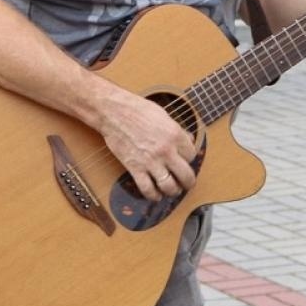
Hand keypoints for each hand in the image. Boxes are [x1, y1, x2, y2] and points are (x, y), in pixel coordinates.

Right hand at [95, 86, 198, 201]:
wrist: (114, 112)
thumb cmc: (137, 109)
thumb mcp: (164, 116)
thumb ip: (178, 130)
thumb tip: (189, 139)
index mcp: (175, 135)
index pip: (192, 155)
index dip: (190, 159)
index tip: (186, 161)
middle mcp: (166, 150)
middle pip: (186, 175)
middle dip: (188, 182)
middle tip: (187, 183)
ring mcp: (150, 161)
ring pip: (169, 186)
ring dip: (173, 191)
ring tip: (173, 190)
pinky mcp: (135, 168)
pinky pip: (147, 189)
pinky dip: (153, 196)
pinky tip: (155, 195)